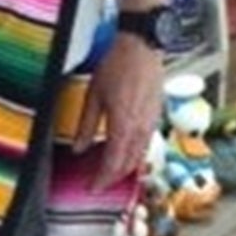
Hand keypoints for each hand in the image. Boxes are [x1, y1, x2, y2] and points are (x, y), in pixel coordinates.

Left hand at [71, 34, 165, 187]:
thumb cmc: (117, 65)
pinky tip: (124, 153)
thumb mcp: (93, 95)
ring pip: (139, 156)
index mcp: (123, 125)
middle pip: (128, 164)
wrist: (141, 47)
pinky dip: (134, 154)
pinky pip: (146, 144)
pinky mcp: (156, 116)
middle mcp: (140, 128)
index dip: (102, 180)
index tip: (91, 188)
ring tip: (110, 173)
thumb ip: (86, 125)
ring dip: (124, 168)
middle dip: (113, 178)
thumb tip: (79, 149)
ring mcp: (151, 122)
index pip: (113, 163)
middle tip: (98, 184)